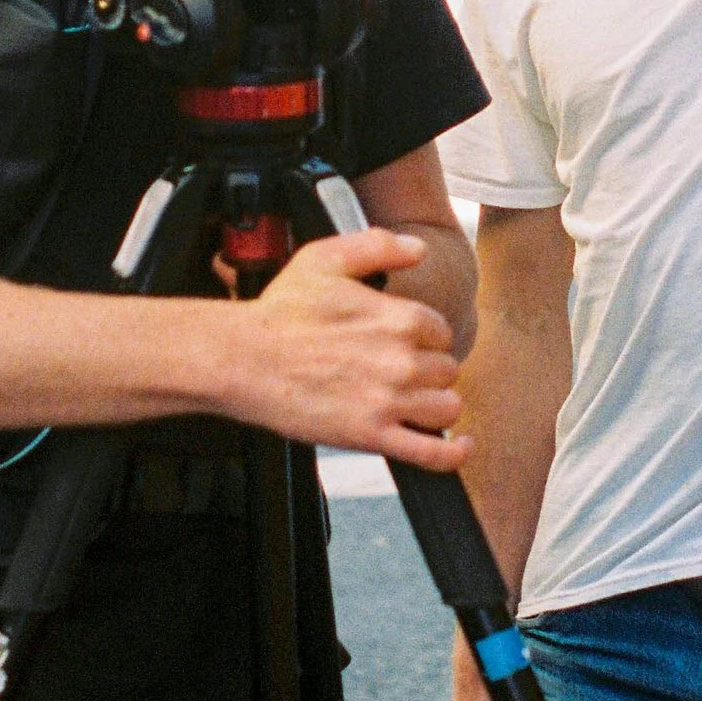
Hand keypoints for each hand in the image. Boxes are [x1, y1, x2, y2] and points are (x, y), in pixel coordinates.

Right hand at [226, 231, 467, 466]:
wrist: (242, 360)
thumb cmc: (279, 313)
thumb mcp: (325, 259)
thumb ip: (377, 246)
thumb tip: (416, 248)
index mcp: (397, 318)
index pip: (440, 331)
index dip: (423, 337)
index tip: (402, 342)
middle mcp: (401, 361)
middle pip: (446, 369)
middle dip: (428, 370)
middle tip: (397, 371)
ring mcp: (389, 402)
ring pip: (447, 408)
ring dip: (435, 404)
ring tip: (413, 402)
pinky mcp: (373, 436)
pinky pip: (432, 453)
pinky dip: (453, 454)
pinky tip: (459, 446)